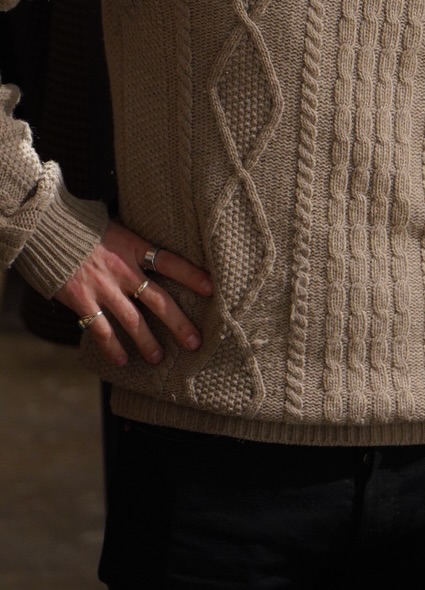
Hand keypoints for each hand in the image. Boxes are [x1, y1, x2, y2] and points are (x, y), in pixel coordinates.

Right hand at [55, 223, 212, 368]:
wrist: (47, 229)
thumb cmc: (84, 227)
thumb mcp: (117, 230)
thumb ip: (135, 247)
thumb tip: (154, 255)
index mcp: (135, 248)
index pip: (172, 262)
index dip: (192, 275)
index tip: (212, 289)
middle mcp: (124, 270)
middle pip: (159, 300)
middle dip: (179, 323)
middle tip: (195, 342)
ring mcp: (103, 287)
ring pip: (133, 321)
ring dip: (147, 343)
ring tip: (159, 359)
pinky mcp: (82, 300)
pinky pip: (101, 329)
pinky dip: (112, 347)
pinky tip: (121, 361)